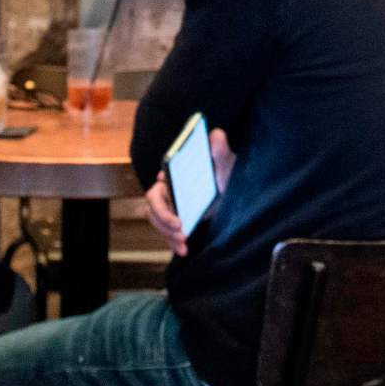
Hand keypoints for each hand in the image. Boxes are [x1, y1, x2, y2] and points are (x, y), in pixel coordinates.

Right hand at [143, 128, 236, 259]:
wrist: (231, 191)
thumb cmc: (224, 172)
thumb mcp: (225, 162)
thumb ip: (219, 148)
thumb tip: (216, 134)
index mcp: (174, 173)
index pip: (160, 181)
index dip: (161, 190)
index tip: (168, 199)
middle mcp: (168, 189)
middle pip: (153, 205)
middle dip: (162, 217)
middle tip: (179, 226)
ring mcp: (171, 207)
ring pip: (157, 221)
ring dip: (166, 234)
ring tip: (183, 243)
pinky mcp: (177, 220)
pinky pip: (167, 233)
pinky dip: (173, 243)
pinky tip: (183, 251)